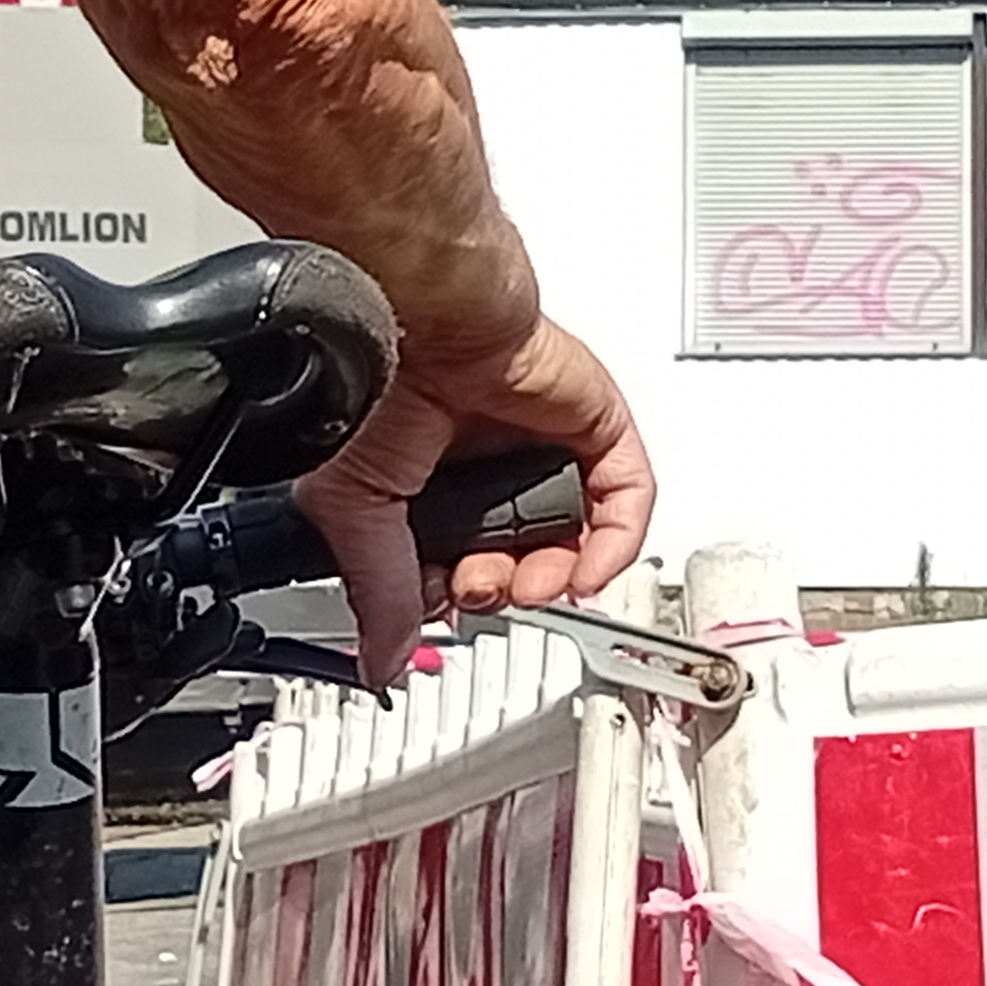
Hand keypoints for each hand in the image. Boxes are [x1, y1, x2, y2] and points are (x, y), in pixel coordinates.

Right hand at [309, 313, 658, 666]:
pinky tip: (582, 571)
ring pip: (575, 540)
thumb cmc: (385, 385)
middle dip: (501, 591)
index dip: (459, 598)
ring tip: (530, 581)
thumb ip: (379, 591)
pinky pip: (626, 502)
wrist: (430, 325)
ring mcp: (549, 450)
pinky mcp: (598, 430)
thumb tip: (380, 660)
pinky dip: (612, 548)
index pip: (463, 564)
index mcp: (437, 482)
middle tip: (478, 587)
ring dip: (556, 580)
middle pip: (522, 560)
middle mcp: (496, 469)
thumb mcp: (360, 509)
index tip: (444, 607)